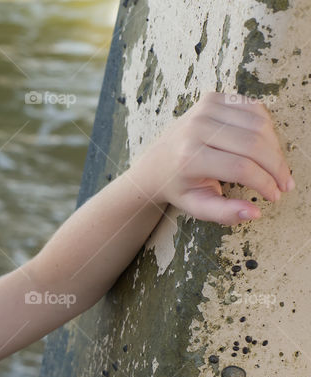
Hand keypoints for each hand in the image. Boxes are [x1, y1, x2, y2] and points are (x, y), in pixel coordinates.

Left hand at [128, 91, 293, 225]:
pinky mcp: (213, 98)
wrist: (156, 162)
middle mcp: (196, 128)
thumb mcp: (196, 206)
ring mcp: (204, 109)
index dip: (265, 183)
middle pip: (254, 144)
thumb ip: (224, 213)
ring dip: (275, 149)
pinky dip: (267, 129)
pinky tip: (265, 147)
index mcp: (189, 156)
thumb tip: (255, 213)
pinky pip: (255, 109)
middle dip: (276, 167)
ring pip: (260, 125)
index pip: (240, 168)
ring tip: (276, 168)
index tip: (275, 195)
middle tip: (284, 184)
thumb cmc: (179, 186)